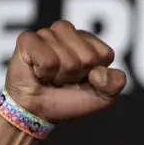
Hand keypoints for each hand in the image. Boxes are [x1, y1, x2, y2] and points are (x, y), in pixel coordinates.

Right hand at [4, 20, 125, 121]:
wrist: (38, 112)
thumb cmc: (69, 100)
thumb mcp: (103, 97)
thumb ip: (115, 83)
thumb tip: (99, 72)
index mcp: (89, 41)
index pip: (105, 54)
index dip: (95, 74)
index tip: (83, 79)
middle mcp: (68, 32)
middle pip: (88, 57)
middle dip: (77, 76)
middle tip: (64, 79)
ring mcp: (47, 33)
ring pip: (68, 59)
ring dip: (60, 76)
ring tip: (51, 77)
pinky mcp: (27, 40)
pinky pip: (47, 60)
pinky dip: (44, 74)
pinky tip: (38, 73)